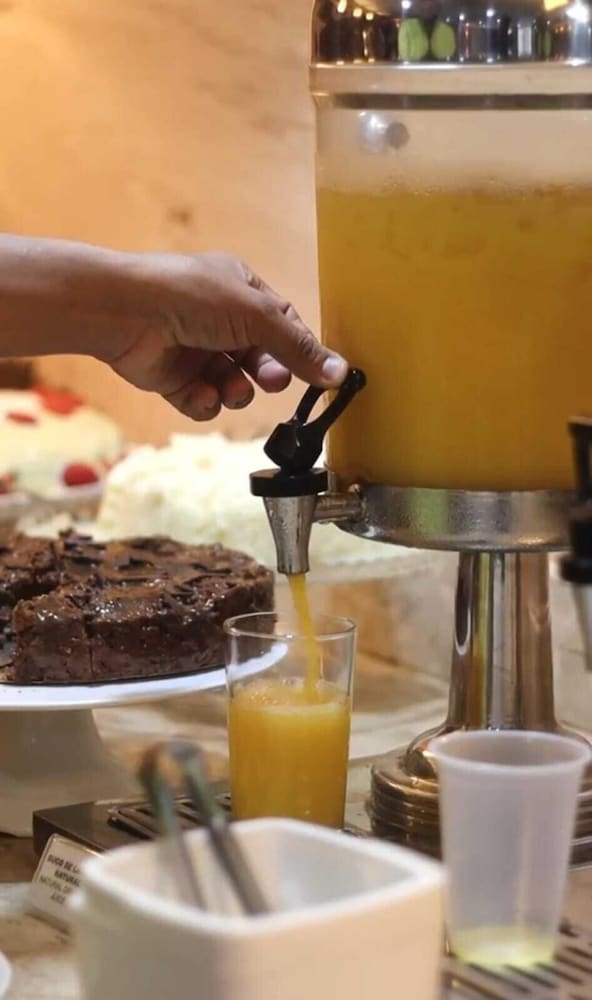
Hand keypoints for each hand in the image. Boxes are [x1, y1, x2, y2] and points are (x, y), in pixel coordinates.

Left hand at [105, 252, 347, 419]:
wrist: (123, 313)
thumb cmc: (189, 296)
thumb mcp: (256, 315)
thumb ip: (298, 347)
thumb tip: (341, 372)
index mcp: (241, 290)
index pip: (284, 324)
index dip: (301, 350)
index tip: (321, 377)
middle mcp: (221, 319)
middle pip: (263, 358)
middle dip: (268, 373)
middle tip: (269, 380)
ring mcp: (197, 350)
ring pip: (235, 384)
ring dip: (236, 390)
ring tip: (228, 387)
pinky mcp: (175, 378)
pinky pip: (204, 401)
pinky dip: (204, 401)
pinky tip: (198, 393)